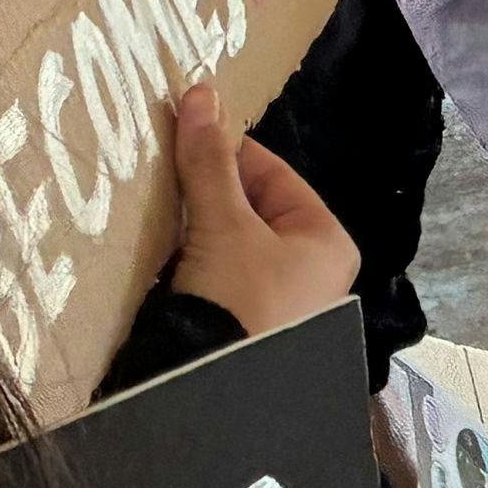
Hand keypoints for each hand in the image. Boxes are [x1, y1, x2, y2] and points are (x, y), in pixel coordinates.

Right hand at [164, 86, 363, 341]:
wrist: (211, 397)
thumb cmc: (239, 299)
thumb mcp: (222, 224)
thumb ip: (209, 161)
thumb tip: (200, 90)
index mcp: (328, 240)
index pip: (273, 174)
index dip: (226, 153)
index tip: (182, 138)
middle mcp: (315, 272)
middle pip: (252, 210)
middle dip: (208, 194)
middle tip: (163, 175)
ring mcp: (282, 306)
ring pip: (232, 245)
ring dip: (197, 230)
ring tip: (159, 212)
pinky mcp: (247, 330)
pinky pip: (219, 280)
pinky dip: (194, 265)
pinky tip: (164, 257)